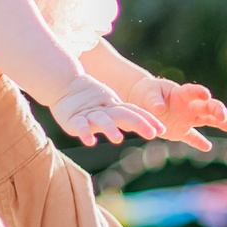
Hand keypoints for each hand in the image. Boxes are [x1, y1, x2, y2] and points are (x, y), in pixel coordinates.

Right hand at [50, 93, 165, 145]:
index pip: (134, 112)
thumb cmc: (90, 100)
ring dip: (110, 129)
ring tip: (118, 139)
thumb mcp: (110, 107)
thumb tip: (152, 129)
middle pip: (124, 115)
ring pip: (102, 121)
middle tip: (152, 134)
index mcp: (115, 107)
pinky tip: (90, 142)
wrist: (64, 84)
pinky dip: (85, 133)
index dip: (148, 119)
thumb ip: (126, 116)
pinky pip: (80, 126)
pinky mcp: (73, 119)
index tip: (162, 129)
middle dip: (139, 123)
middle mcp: (105, 110)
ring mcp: (89, 114)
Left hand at [126, 78, 226, 151]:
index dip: (200, 93)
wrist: (143, 101)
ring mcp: (187, 118)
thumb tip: (159, 109)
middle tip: (224, 116)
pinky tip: (207, 148)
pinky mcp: (181, 131)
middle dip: (217, 110)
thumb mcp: (148, 94)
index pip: (193, 92)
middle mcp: (188, 106)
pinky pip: (192, 137)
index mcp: (181, 94)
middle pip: (207, 106)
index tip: (207, 95)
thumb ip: (154, 101)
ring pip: (207, 120)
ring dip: (218, 123)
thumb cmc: (147, 93)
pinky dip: (199, 143)